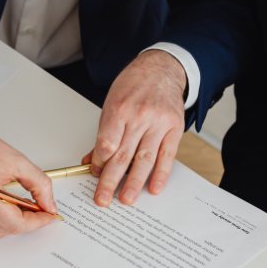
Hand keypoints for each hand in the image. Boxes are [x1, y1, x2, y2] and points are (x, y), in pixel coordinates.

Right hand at [0, 103, 58, 237]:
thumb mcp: (16, 159)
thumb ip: (39, 184)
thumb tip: (49, 204)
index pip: (18, 224)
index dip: (38, 222)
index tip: (48, 215)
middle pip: (7, 229)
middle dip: (26, 221)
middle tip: (35, 207)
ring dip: (8, 222)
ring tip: (15, 202)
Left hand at [83, 50, 185, 206]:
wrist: (161, 68)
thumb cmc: (133, 85)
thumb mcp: (111, 103)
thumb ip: (104, 133)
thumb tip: (92, 160)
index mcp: (119, 109)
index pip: (107, 143)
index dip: (100, 162)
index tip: (95, 174)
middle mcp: (139, 116)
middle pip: (123, 155)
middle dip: (111, 180)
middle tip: (103, 199)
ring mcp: (159, 123)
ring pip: (145, 158)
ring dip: (134, 182)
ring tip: (126, 199)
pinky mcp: (175, 128)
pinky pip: (167, 155)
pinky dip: (161, 174)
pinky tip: (154, 188)